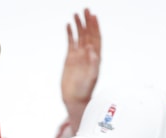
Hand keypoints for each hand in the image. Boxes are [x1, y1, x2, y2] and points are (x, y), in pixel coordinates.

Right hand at [61, 8, 100, 130]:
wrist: (75, 99)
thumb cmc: (84, 91)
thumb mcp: (91, 78)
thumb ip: (93, 64)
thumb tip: (92, 51)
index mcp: (95, 57)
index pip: (96, 38)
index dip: (95, 27)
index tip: (93, 16)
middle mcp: (88, 54)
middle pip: (88, 34)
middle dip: (88, 22)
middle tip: (86, 9)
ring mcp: (79, 55)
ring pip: (79, 36)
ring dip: (79, 25)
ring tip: (76, 14)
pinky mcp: (70, 58)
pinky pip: (71, 43)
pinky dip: (71, 34)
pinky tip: (69, 26)